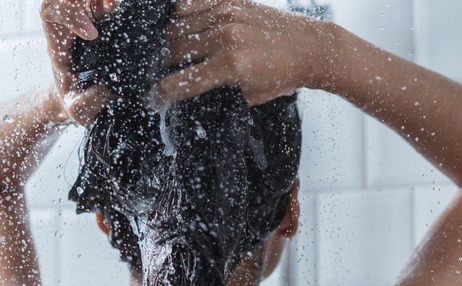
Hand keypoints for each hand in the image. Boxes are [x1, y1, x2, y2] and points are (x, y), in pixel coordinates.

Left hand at [40, 0, 114, 124]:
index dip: (69, 14)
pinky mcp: (100, 24)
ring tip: (114, 5)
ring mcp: (84, 22)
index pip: (50, 12)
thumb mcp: (79, 109)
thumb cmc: (75, 103)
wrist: (80, 100)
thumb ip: (90, 102)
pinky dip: (110, 3)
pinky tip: (119, 9)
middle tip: (109, 6)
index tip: (94, 35)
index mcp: (58, 44)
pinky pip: (100, 3)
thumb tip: (109, 88)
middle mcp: (68, 28)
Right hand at [158, 0, 332, 105]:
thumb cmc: (282, 75)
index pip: (179, 82)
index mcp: (230, 65)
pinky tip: (178, 28)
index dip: (160, 95)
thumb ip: (217, 95)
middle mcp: (225, 36)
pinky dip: (178, 16)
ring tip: (168, 54)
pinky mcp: (229, 0)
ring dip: (167, 42)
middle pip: (172, 51)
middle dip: (160, 66)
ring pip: (175, 26)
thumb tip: (188, 97)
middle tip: (158, 75)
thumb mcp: (249, 97)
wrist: (310, 48)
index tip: (151, 100)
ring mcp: (226, 14)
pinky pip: (189, 4)